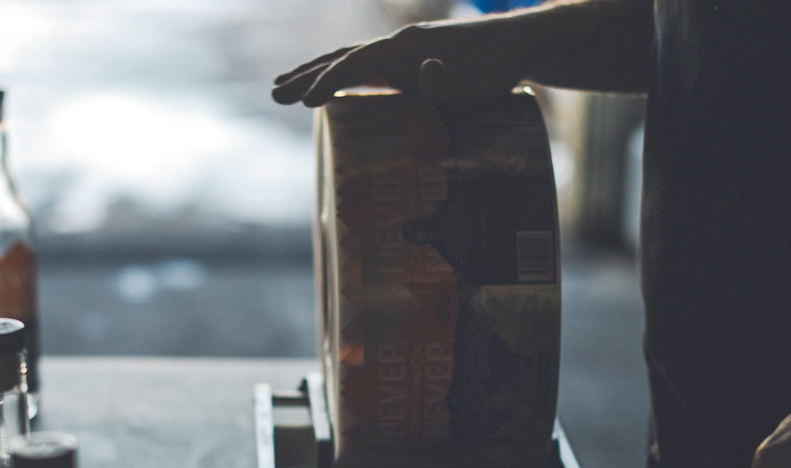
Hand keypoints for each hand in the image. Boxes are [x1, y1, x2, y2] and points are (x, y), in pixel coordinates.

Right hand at [272, 15, 540, 106]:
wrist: (517, 45)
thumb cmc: (499, 67)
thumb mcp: (479, 79)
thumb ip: (449, 79)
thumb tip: (422, 72)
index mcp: (408, 47)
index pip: (358, 61)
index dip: (330, 79)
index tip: (307, 100)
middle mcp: (398, 45)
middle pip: (342, 57)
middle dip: (306, 75)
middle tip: (274, 94)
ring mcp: (399, 53)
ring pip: (347, 61)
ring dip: (313, 74)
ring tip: (280, 90)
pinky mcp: (405, 65)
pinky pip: (362, 71)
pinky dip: (337, 79)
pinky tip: (324, 91)